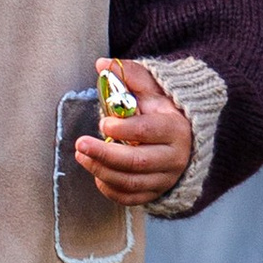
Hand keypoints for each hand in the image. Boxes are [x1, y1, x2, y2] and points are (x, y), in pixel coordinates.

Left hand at [72, 60, 191, 208]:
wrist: (182, 140)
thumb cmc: (161, 112)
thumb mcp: (152, 90)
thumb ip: (129, 75)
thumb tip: (102, 64)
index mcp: (176, 128)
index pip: (148, 131)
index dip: (123, 129)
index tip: (103, 123)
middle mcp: (175, 157)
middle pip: (137, 161)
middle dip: (105, 154)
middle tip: (80, 144)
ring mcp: (166, 178)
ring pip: (131, 182)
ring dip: (101, 170)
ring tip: (82, 156)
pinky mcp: (156, 193)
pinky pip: (130, 198)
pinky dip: (110, 189)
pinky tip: (97, 174)